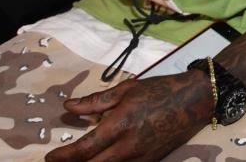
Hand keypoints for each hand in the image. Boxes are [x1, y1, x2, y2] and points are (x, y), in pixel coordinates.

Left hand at [45, 70, 212, 161]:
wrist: (195, 100)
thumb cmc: (160, 90)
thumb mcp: (126, 89)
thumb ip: (95, 101)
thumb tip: (69, 107)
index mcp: (120, 125)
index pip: (84, 149)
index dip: (64, 156)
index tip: (50, 157)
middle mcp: (128, 146)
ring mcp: (140, 157)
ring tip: (80, 160)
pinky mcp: (150, 161)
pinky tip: (104, 158)